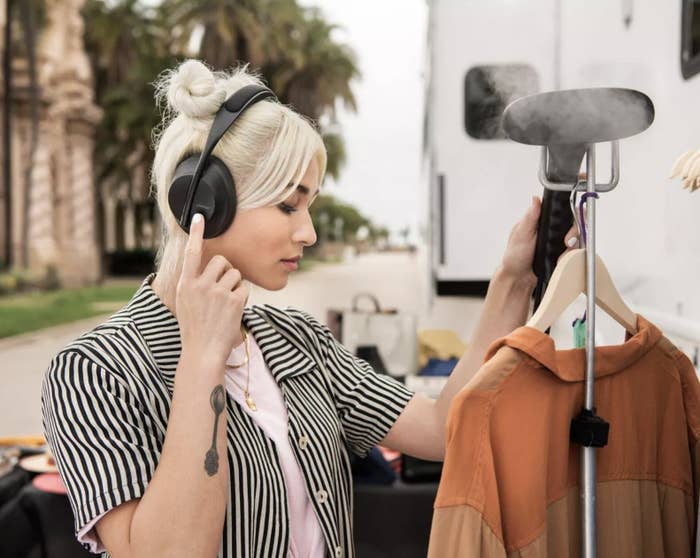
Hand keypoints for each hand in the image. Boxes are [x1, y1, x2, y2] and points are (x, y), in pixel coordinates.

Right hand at [175, 213, 248, 361]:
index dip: (196, 234)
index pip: (191, 253)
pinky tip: (232, 311)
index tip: (200, 217)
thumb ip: (194, 282)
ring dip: (235, 285)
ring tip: (225, 304)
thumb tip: (208, 265)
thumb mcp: (186, 302)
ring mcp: (217, 292)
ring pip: (235, 274)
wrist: (202, 351)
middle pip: (221, 261)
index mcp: (186, 284)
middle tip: (222, 289)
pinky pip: (244, 288)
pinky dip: (242, 298)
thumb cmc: (195, 326)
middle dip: (226, 271)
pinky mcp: (233, 301)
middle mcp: (200, 285)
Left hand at [499, 196, 578, 282]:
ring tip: (560, 255)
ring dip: (571, 246)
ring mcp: (557, 242)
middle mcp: (551, 230)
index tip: (572, 221)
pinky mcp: (561, 254)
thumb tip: (535, 199)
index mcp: (541, 221)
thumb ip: (530, 217)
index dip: (572, 212)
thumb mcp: (521, 234)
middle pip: (574, 224)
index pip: (561, 210)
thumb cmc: (514, 257)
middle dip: (574, 232)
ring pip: (577, 238)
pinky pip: (573, 253)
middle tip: (566, 242)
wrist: (518, 279)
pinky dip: (569, 257)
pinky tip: (559, 260)